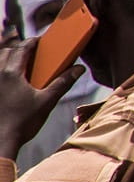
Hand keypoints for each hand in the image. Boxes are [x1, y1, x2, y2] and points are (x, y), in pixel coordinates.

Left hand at [0, 39, 84, 157]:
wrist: (1, 141)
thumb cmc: (23, 122)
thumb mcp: (47, 101)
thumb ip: (63, 83)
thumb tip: (79, 69)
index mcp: (11, 74)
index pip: (22, 49)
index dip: (32, 42)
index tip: (40, 40)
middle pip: (6, 52)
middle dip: (19, 49)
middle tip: (32, 53)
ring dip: (8, 60)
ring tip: (21, 66)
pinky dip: (4, 72)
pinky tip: (12, 83)